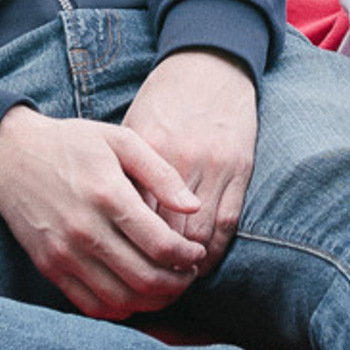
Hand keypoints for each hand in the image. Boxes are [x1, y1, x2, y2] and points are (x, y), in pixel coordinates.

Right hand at [0, 106, 207, 317]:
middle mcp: (85, 230)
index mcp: (108, 195)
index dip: (188, 256)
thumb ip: (161, 173)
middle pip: (145, 278)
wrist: (10, 156)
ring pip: (121, 299)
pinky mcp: (49, 268)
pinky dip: (120, 309)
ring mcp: (65, 254)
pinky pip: (91, 305)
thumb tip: (192, 206)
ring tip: (168, 285)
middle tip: (189, 273)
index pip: (161, 245)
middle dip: (178, 283)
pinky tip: (135, 296)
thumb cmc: (72, 143)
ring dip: (154, 300)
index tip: (197, 251)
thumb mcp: (121, 140)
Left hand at [119, 50, 258, 271]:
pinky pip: (229, 222)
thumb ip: (124, 173)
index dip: (130, 247)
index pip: (136, 215)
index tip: (122, 268)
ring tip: (175, 280)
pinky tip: (203, 260)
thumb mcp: (133, 128)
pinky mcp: (240, 167)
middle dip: (158, 265)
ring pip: (200, 234)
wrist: (209, 63)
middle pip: (168, 232)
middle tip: (149, 286)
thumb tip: (110, 220)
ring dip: (189, 264)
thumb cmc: (164, 99)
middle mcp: (182, 159)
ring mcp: (214, 164)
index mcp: (148, 149)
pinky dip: (216, 248)